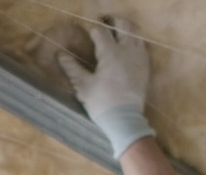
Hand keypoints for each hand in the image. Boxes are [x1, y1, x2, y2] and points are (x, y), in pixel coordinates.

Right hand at [58, 17, 155, 158]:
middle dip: (113, 22)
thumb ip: (72, 68)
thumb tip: (60, 55)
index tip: (88, 34)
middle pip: (123, 25)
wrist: (125, 121)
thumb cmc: (102, 103)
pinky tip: (127, 50)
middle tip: (104, 25)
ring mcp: (139, 57)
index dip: (92, 31)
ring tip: (116, 35)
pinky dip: (134, 43)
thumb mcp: (83, 87)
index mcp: (110, 53)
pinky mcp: (146, 66)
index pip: (101, 32)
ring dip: (125, 31)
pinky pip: (142, 46)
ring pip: (135, 34)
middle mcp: (127, 50)